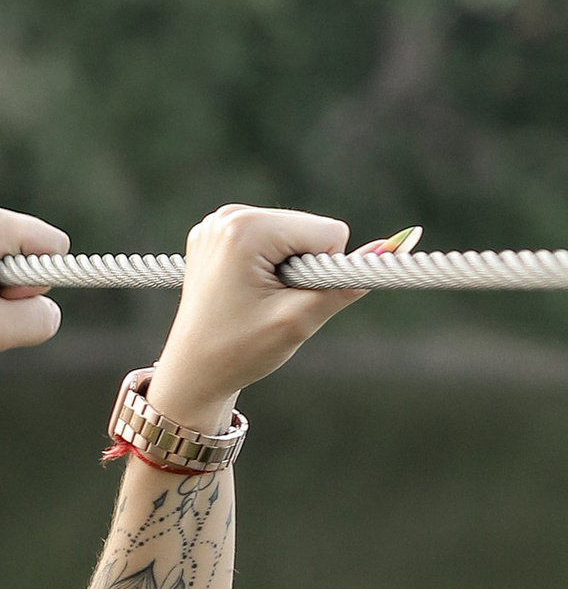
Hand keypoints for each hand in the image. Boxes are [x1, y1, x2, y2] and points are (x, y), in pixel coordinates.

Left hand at [152, 203, 356, 424]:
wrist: (193, 374)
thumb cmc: (240, 351)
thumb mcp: (300, 319)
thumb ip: (347, 282)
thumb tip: (396, 247)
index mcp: (246, 228)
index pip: (329, 232)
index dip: (323, 272)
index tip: (287, 299)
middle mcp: (229, 215)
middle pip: (311, 229)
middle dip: (305, 268)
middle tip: (269, 304)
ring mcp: (219, 223)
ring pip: (295, 234)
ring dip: (289, 268)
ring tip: (257, 300)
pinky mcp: (219, 234)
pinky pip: (273, 240)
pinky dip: (271, 265)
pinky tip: (247, 291)